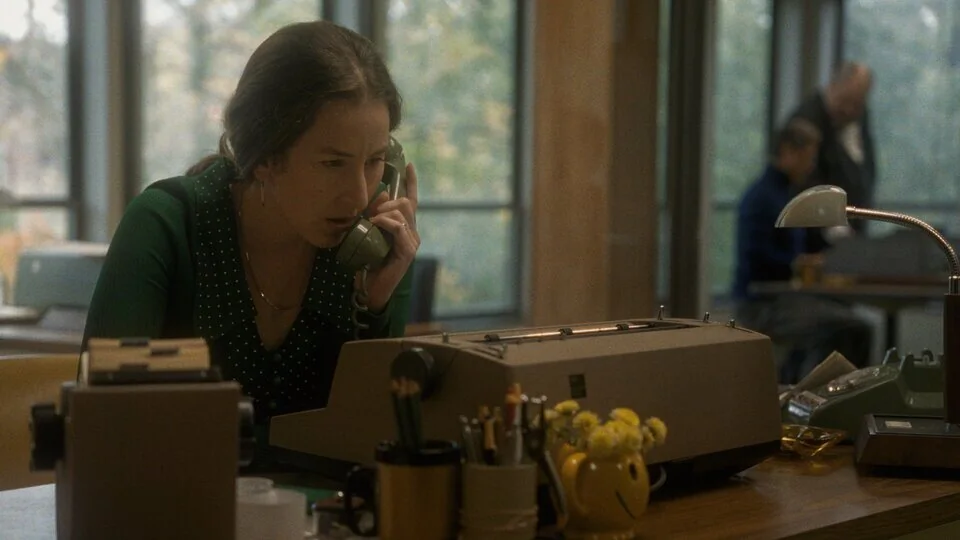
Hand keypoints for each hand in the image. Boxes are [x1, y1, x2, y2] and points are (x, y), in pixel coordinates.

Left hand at [358, 162, 420, 312]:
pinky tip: (377, 225)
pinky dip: (387, 222)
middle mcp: (412, 232)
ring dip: (384, 213)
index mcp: (405, 227)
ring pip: (403, 212)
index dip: (411, 182)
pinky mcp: (408, 250)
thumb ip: (375, 215)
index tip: (409, 165)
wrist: (371, 288)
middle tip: (371, 214)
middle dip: (388, 203)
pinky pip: (400, 227)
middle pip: (406, 202)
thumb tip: (380, 195)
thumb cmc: (369, 262)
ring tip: (372, 222)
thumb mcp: (370, 232)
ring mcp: (412, 241)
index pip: (412, 200)